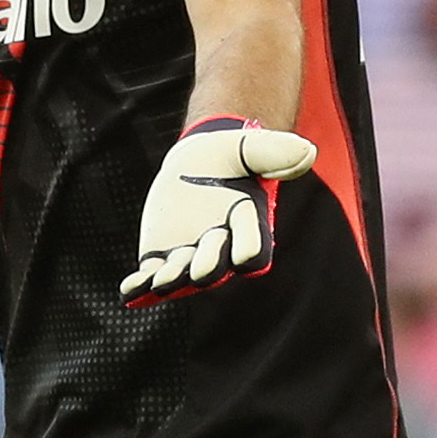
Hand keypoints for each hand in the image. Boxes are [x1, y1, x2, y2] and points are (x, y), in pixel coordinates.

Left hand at [119, 125, 315, 306]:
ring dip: (171, 280)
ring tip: (160, 280)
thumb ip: (276, 152)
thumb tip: (306, 152)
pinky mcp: (160, 255)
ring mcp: (189, 256)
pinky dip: (140, 286)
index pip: (254, 254)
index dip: (246, 250)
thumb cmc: (230, 156)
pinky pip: (149, 276)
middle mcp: (221, 251)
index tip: (239, 246)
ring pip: (181, 277)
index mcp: (248, 229)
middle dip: (207, 265)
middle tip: (196, 259)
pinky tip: (130, 289)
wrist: (198, 162)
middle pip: (215, 269)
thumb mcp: (252, 148)